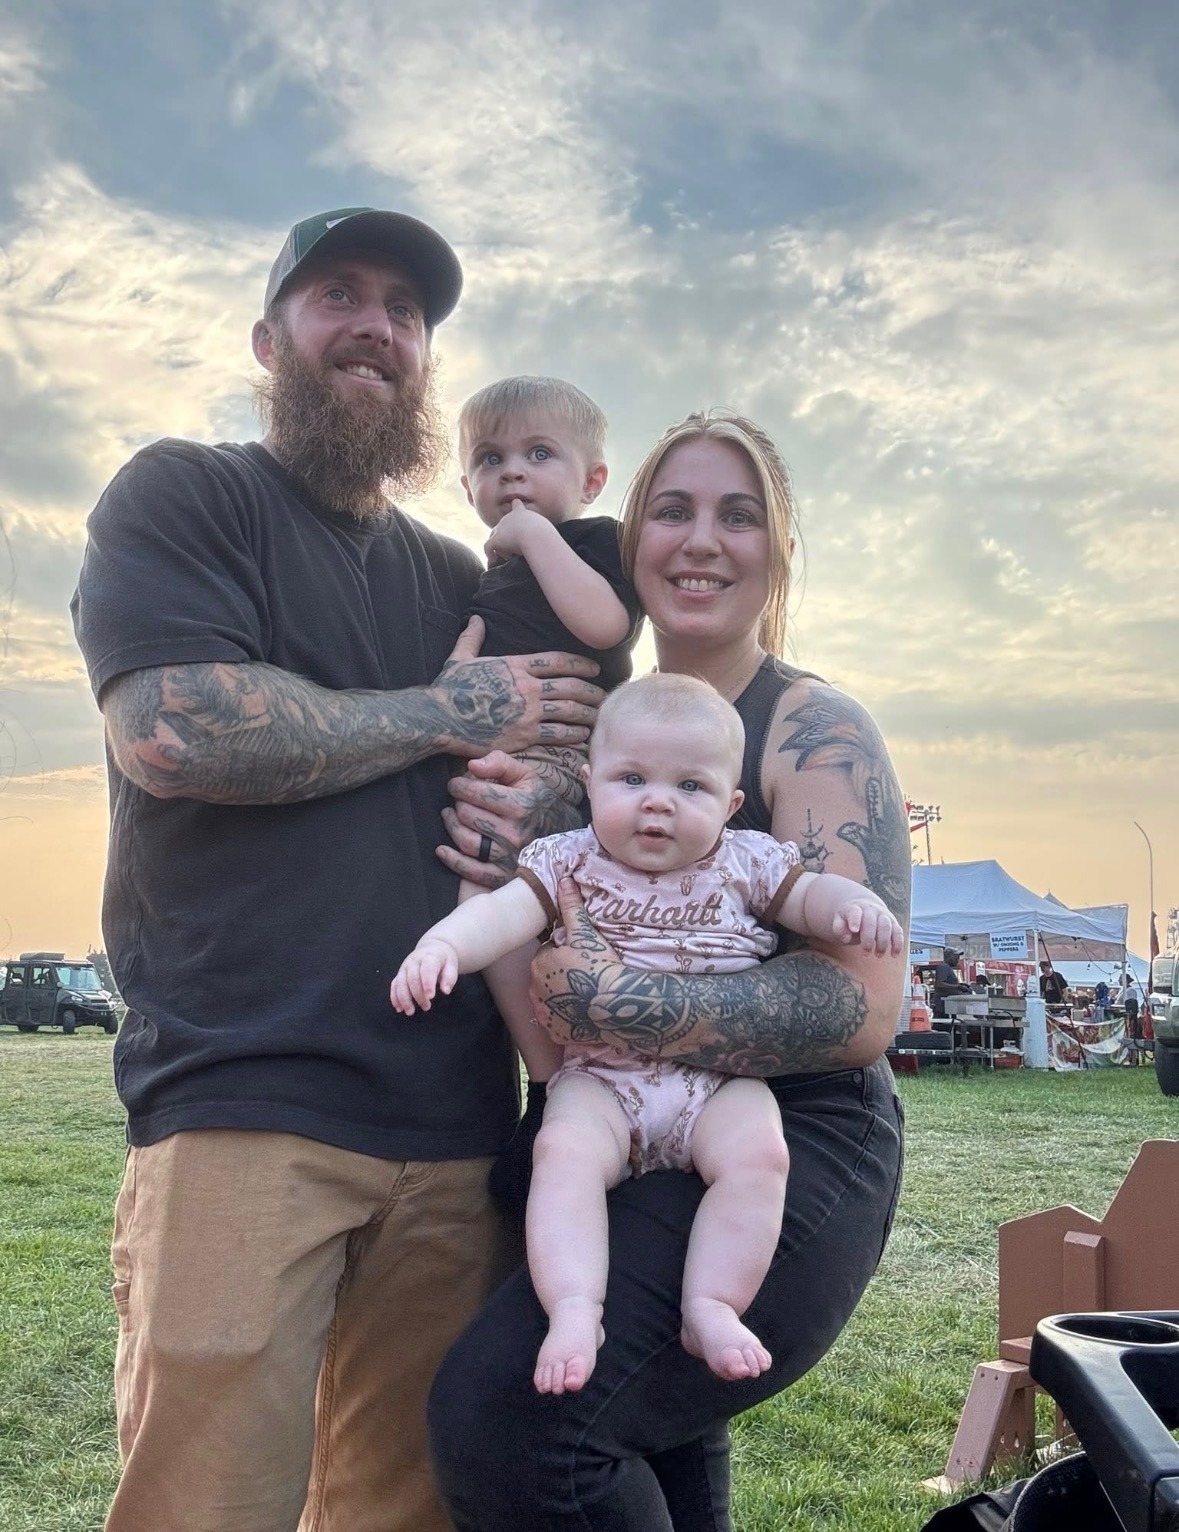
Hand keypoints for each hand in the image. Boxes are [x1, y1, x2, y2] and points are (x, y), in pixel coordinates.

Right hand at [390, 939, 458, 1012]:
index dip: (427, 983)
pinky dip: (395, 997)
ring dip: (404, 999)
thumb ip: (450, 977)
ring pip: (400, 983)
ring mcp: (405, 967)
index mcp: (429, 957)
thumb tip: (445, 990)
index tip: (431, 997)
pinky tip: (399, 1008)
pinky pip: (394, 985)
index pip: (427, 969)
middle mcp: (414, 961)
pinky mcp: (400, 974)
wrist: (432, 948)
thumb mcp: (451, 965)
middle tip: (427, 1007)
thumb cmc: (443, 960)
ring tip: (410, 1012)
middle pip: (412, 978)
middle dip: (417, 995)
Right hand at [431, 619, 602, 759]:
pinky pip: (557, 733)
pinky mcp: (524, 735)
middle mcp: (527, 687)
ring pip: (569, 710)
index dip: (580, 664)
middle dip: (592, 690)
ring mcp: (528, 711)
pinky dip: (574, 734)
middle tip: (604, 695)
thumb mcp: (460, 658)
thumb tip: (476, 619)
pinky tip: (583, 735)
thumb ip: (472, 638)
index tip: (594, 669)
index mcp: (515, 665)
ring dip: (588, 713)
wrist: (439, 718)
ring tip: (599, 716)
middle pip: (570, 686)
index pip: (557, 661)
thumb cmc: (448, 690)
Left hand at [438, 752, 581, 888]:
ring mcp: (508, 857)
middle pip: (467, 815)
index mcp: (521, 806)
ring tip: (450, 816)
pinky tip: (442, 849)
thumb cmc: (538, 802)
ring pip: (465, 841)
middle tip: (458, 800)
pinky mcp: (502, 876)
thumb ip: (500, 763)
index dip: (459, 785)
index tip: (456, 784)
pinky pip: (471, 871)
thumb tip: (471, 766)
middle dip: (457, 804)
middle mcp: (515, 833)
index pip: (477, 792)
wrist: (561, 837)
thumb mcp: (526, 776)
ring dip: (451, 826)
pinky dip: (452, 860)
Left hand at [484, 501, 551, 564]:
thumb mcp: (546, 530)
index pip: (517, 505)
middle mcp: (508, 518)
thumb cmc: (545, 536)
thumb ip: (541, 532)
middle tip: (515, 550)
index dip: (515, 506)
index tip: (514, 504)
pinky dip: (489, 553)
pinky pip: (487, 547)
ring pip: (493, 536)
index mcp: (522, 513)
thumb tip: (540, 541)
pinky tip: (493, 560)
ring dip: (500, 546)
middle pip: (502, 526)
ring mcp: (500, 528)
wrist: (537, 538)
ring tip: (508, 556)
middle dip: (506, 537)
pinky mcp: (495, 539)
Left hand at [528, 876, 628, 1044]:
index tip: (583, 957)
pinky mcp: (556, 1033)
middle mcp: (536, 989)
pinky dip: (566, 1020)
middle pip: (547, 977)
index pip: (549, 955)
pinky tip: (583, 1014)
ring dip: (562, 997)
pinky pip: (557, 1024)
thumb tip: (563, 880)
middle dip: (561, 975)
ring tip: (586, 995)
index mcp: (540, 963)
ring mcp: (546, 1014)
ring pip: (550, 1000)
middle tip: (587, 975)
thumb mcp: (587, 932)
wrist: (616, 1004)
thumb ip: (572, 907)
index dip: (565, 954)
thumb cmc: (601, 965)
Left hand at [830, 899, 904, 955]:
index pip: (855, 912)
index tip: (854, 929)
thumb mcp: (840, 921)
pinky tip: (894, 954)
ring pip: (886, 926)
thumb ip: (839, 928)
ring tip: (878, 955)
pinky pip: (898, 931)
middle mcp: (870, 910)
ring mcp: (883, 915)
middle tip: (865, 954)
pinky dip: (898, 943)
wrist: (864, 907)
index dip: (855, 920)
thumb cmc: (849, 919)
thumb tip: (845, 938)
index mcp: (855, 908)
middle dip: (868, 939)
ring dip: (883, 942)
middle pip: (871, 922)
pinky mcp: (893, 922)